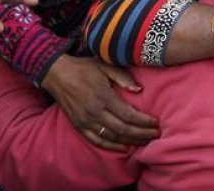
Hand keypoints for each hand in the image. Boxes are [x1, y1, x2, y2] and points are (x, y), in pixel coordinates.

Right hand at [41, 55, 159, 151]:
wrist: (57, 74)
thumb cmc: (84, 68)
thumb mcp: (106, 65)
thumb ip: (123, 77)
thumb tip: (139, 90)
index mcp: (104, 97)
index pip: (129, 115)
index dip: (145, 122)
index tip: (157, 123)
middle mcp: (95, 112)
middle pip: (123, 129)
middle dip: (142, 134)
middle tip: (156, 134)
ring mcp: (85, 121)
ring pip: (112, 137)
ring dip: (130, 141)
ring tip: (144, 141)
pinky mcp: (78, 126)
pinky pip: (97, 141)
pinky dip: (111, 146)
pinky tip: (124, 148)